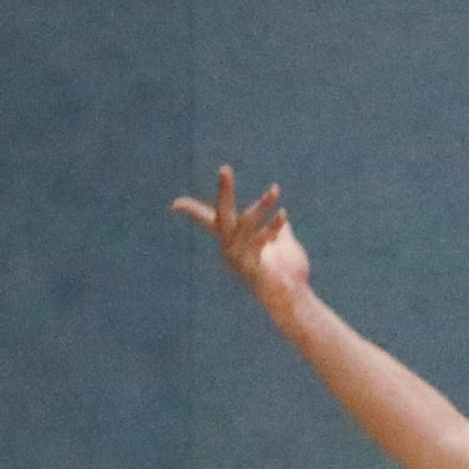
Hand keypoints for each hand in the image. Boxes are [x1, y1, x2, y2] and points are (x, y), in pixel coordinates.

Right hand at [171, 166, 309, 313]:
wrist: (294, 300)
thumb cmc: (287, 274)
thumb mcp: (283, 245)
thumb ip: (279, 230)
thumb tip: (283, 217)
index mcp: (233, 242)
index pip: (209, 222)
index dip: (192, 211)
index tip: (174, 204)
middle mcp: (230, 250)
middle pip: (221, 216)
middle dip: (223, 192)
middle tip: (224, 169)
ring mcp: (238, 259)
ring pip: (245, 223)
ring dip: (261, 205)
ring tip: (274, 190)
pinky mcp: (250, 266)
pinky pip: (258, 240)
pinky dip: (271, 226)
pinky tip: (282, 214)